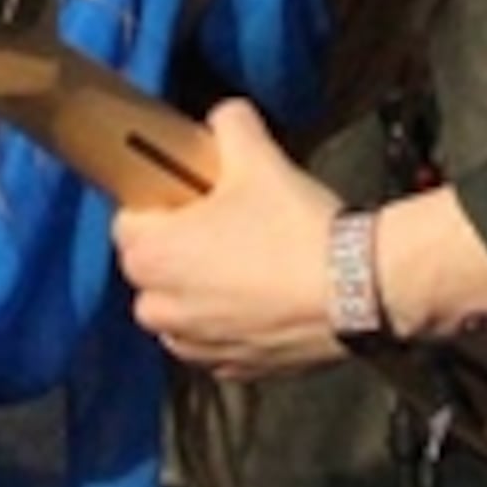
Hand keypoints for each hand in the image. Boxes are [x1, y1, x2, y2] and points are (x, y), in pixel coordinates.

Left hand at [114, 100, 350, 377]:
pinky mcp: (233, 370)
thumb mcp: (260, 158)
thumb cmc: (296, 227)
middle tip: (227, 227)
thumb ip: (230, 125)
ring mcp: (195, 346)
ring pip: (180, 312)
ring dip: (199, 293)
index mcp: (151, 255)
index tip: (192, 196)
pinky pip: (215, 343)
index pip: (128, 222)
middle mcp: (159, 310)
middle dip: (178, 251)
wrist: (358, 291)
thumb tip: (227, 116)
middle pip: (151, 271)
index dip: (160, 203)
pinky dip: (231, 325)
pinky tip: (267, 301)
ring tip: (249, 267)